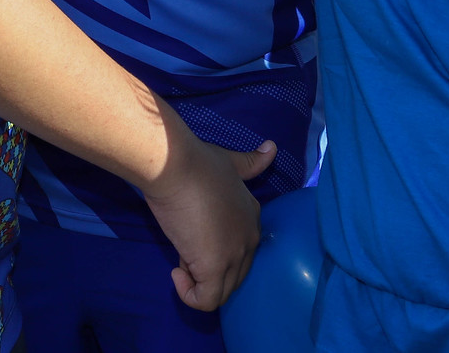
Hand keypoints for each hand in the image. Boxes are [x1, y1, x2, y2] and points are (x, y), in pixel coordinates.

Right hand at [140, 130, 273, 310]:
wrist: (177, 166)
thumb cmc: (196, 162)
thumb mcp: (230, 161)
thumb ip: (250, 162)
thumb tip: (272, 148)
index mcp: (253, 217)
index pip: (238, 250)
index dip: (212, 246)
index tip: (192, 230)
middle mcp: (251, 238)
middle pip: (233, 274)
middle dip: (206, 268)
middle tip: (185, 244)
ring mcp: (236, 254)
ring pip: (222, 291)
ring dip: (198, 281)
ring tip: (181, 256)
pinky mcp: (216, 267)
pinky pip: (207, 301)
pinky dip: (190, 296)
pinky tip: (176, 273)